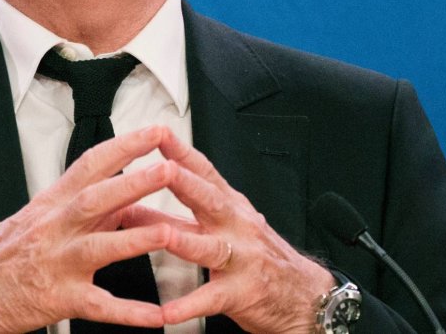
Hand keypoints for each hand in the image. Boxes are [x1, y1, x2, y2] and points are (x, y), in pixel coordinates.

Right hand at [0, 125, 176, 332]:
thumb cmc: (6, 251)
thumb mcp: (39, 214)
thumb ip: (81, 201)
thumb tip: (123, 187)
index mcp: (52, 203)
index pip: (89, 166)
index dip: (123, 147)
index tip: (154, 134)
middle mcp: (55, 229)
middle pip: (95, 200)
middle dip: (133, 184)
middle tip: (167, 170)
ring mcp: (58, 264)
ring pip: (99, 248)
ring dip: (135, 240)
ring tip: (167, 232)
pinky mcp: (60, 299)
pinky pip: (99, 306)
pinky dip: (127, 312)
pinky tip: (155, 314)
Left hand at [154, 130, 335, 332]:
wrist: (304, 295)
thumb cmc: (258, 254)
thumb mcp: (232, 221)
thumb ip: (191, 207)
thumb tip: (141, 193)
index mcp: (231, 206)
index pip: (205, 171)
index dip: (182, 151)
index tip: (157, 133)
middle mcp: (237, 226)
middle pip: (209, 200)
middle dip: (184, 183)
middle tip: (160, 169)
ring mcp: (241, 259)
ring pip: (209, 247)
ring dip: (183, 241)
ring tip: (160, 236)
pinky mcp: (241, 293)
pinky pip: (211, 299)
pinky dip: (188, 306)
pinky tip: (165, 312)